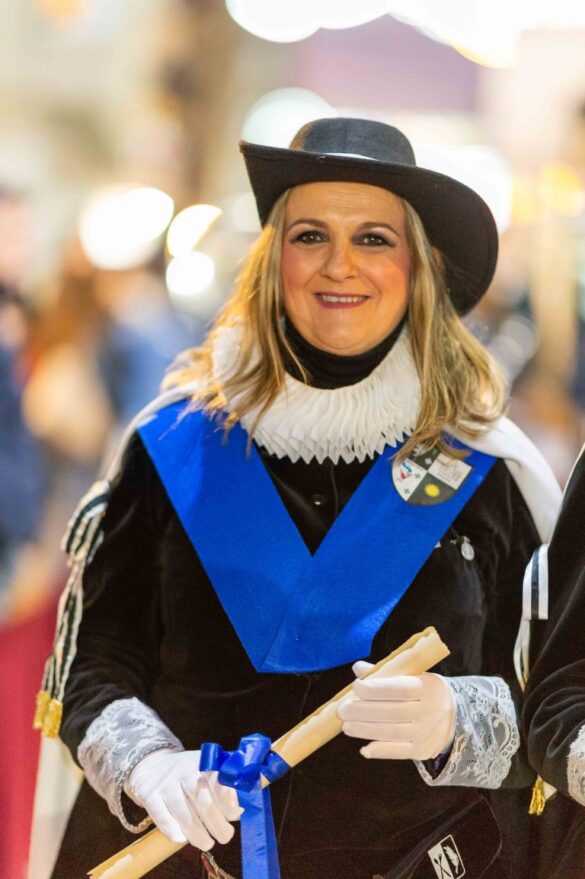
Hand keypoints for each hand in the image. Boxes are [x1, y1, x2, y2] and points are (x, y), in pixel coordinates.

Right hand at [124, 749, 241, 849]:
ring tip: (207, 843)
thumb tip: (253, 794)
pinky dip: (172, 829)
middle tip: (225, 836)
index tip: (236, 815)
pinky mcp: (150, 795)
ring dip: (197, 833)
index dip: (229, 801)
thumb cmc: (191, 773)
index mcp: (205, 764)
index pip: (219, 781)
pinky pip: (161, 815)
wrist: (152, 765)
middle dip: (216, 823)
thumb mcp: (211, 767)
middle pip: (203, 800)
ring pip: (183, 811)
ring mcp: (166, 783)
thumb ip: (232, 781)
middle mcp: (185, 771)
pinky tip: (182, 839)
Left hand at [337, 662, 455, 760]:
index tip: (356, 687)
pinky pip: (398, 752)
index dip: (376, 689)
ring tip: (346, 725)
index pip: (400, 689)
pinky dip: (379, 751)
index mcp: (428, 687)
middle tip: (342, 709)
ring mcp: (426, 733)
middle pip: (392, 712)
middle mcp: (429, 711)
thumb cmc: (425, 691)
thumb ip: (386, 673)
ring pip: (391, 733)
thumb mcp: (413, 676)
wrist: (456, 715)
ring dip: (365, 730)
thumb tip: (358, 668)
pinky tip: (364, 749)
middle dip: (363, 711)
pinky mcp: (422, 751)